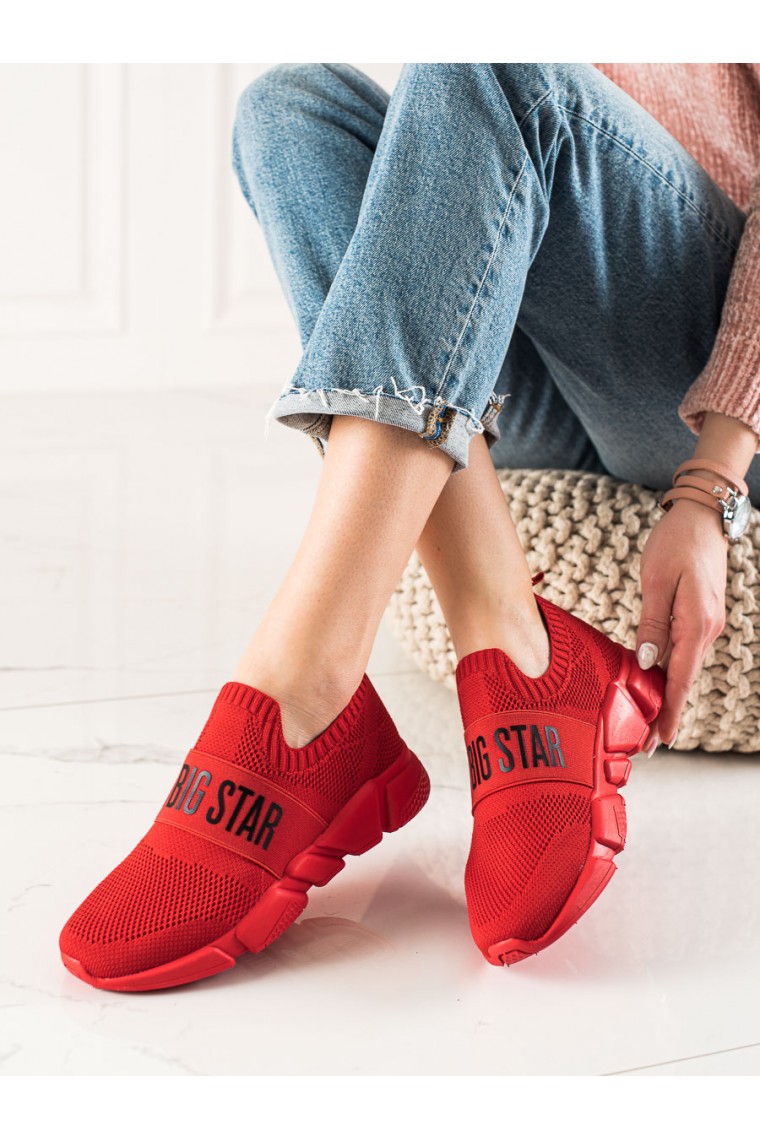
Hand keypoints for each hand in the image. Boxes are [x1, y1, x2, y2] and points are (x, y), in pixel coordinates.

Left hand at [635, 497, 727, 748]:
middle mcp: (706, 629)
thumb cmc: (677, 542)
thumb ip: (652, 624)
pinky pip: (684, 652)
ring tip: (647, 722)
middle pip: (684, 680)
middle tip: (645, 744)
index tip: (660, 741)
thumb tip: (645, 663)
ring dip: (667, 695)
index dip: (670, 713)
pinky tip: (656, 683)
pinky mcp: (699, 616)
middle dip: (666, 713)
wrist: (703, 516)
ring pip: (684, 668)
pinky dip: (671, 673)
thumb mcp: (657, 582)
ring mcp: (705, 624)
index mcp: (696, 624)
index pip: (681, 679)